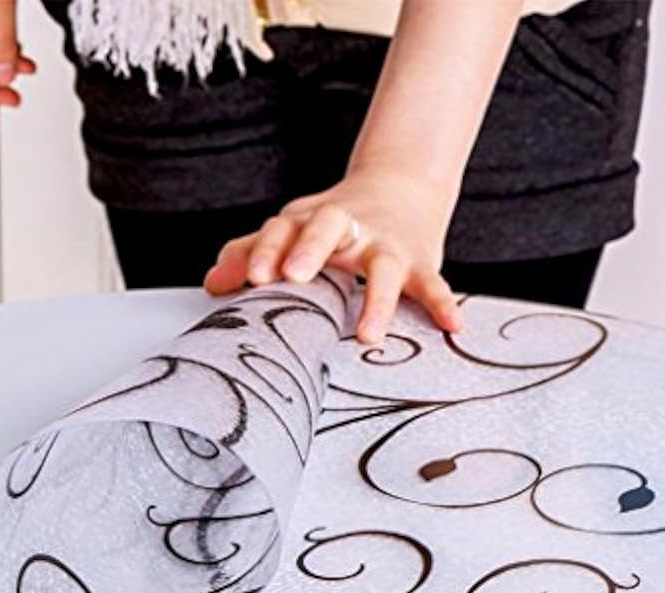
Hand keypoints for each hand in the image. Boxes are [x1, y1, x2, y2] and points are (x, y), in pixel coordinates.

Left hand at [204, 165, 463, 344]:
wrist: (401, 186)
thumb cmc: (336, 221)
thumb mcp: (294, 229)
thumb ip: (253, 253)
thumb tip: (213, 284)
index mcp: (311, 219)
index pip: (283, 228)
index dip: (265, 250)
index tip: (251, 277)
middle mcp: (349, 226)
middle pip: (328, 226)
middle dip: (312, 248)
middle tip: (295, 276)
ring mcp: (387, 244)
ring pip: (384, 266)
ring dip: (377, 299)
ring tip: (367, 334)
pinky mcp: (420, 262)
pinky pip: (433, 284)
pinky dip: (443, 304)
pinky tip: (452, 327)